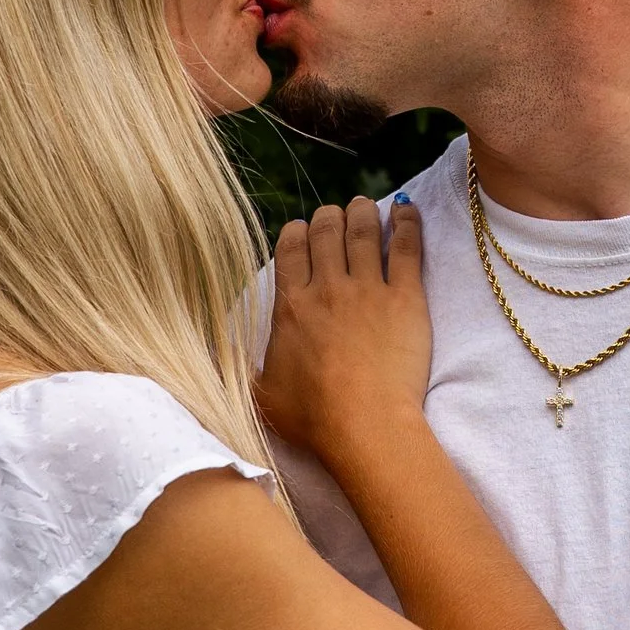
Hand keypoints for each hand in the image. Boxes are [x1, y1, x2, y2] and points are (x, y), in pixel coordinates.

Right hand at [256, 197, 430, 468]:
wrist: (364, 425)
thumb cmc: (313, 418)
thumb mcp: (262, 396)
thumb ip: (246, 372)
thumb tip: (223, 365)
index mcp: (291, 306)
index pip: (290, 250)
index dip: (296, 233)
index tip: (301, 230)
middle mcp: (327, 289)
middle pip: (327, 233)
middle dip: (329, 217)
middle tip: (336, 214)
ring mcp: (368, 290)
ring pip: (364, 232)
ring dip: (364, 212)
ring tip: (366, 204)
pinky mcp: (406, 298)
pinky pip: (406, 248)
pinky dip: (407, 224)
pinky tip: (406, 209)